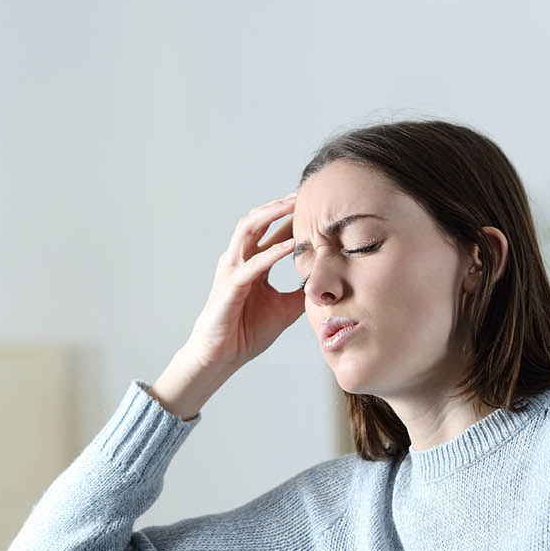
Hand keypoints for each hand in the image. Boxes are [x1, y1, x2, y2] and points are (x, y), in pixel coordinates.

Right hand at [183, 190, 304, 370]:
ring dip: (271, 215)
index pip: (270, 231)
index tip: (315, 205)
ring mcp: (231, 270)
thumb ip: (302, 292)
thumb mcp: (285, 309)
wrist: (221, 357)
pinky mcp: (229, 287)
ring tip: (293, 205)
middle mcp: (239, 261)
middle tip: (305, 193)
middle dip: (279, 205)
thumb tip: (328, 284)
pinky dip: (272, 252)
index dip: (290, 217)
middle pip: (256, 220)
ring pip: (248, 230)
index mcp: (252, 264)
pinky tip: (291, 244)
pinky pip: (252, 264)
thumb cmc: (246, 332)